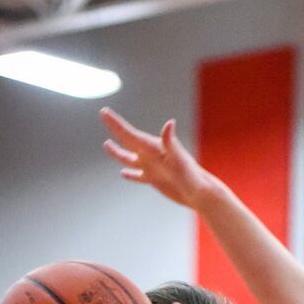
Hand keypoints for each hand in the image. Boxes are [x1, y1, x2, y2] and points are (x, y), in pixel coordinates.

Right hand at [100, 108, 216, 208]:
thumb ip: (171, 142)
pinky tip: (122, 174)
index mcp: (154, 147)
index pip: (130, 134)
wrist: (200, 192)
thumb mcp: (179, 159)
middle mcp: (151, 155)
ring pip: (129, 158)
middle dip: (115, 128)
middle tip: (104, 114)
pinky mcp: (155, 180)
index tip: (104, 112)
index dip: (116, 123)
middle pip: (127, 140)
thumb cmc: (191, 176)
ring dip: (118, 152)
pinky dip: (130, 174)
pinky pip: (138, 176)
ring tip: (106, 145)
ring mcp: (152, 167)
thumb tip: (169, 123)